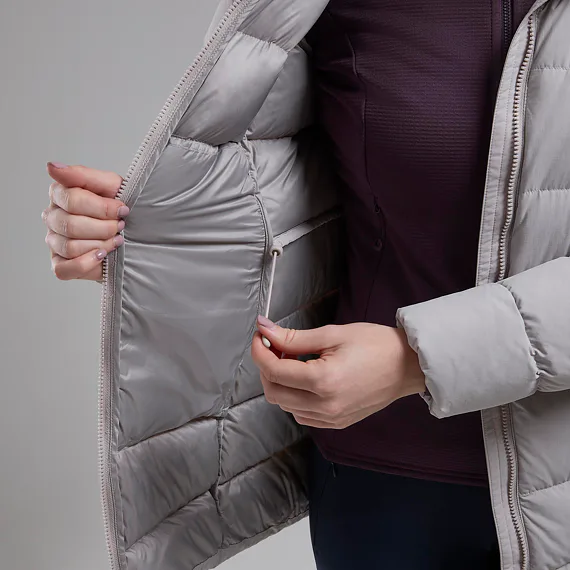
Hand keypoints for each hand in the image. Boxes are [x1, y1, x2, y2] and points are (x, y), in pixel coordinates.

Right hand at [42, 162, 127, 280]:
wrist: (140, 234)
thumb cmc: (122, 208)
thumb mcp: (111, 186)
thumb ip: (82, 175)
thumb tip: (51, 167)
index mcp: (60, 194)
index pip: (72, 200)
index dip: (102, 208)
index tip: (122, 209)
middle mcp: (53, 217)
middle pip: (71, 225)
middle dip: (104, 228)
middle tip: (120, 226)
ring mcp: (54, 241)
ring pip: (70, 246)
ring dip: (101, 244)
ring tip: (116, 240)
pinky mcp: (60, 264)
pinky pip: (64, 269)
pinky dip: (85, 264)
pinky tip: (101, 255)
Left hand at [251, 317, 425, 428]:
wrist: (407, 366)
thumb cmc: (376, 345)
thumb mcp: (332, 334)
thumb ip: (295, 337)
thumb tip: (265, 331)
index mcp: (323, 381)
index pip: (274, 370)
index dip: (260, 350)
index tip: (260, 336)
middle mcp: (324, 406)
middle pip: (273, 392)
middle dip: (267, 367)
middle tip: (275, 345)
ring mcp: (330, 418)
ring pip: (285, 405)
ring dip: (280, 382)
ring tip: (293, 360)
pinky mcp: (336, 423)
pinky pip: (301, 414)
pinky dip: (294, 397)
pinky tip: (305, 379)